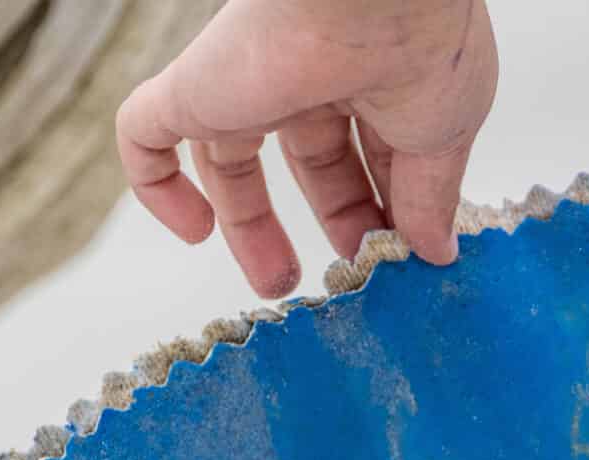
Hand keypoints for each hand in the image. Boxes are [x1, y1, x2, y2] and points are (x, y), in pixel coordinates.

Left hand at [116, 0, 497, 297]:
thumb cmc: (426, 47)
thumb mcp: (443, 140)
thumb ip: (430, 200)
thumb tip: (434, 253)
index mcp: (369, 79)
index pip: (365, 155)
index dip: (378, 210)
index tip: (395, 261)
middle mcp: (308, 76)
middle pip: (305, 160)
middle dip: (327, 221)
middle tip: (344, 280)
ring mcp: (246, 82)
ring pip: (228, 158)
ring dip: (247, 227)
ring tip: (276, 284)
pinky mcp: (195, 89)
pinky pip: (145, 136)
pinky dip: (156, 187)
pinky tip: (192, 231)